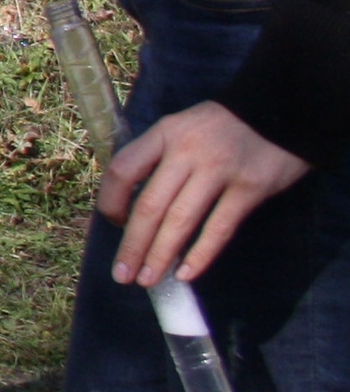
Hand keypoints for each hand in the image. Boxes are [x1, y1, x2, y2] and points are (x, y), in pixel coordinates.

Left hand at [97, 100, 309, 284]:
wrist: (280, 111)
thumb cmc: (221, 126)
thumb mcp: (182, 127)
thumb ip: (158, 157)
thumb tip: (130, 205)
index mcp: (165, 133)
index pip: (124, 169)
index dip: (112, 201)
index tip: (112, 224)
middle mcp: (187, 151)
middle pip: (151, 204)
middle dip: (133, 245)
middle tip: (122, 274)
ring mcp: (219, 170)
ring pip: (181, 221)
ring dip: (160, 255)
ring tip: (147, 280)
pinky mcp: (249, 189)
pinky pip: (219, 229)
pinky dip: (200, 255)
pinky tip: (185, 274)